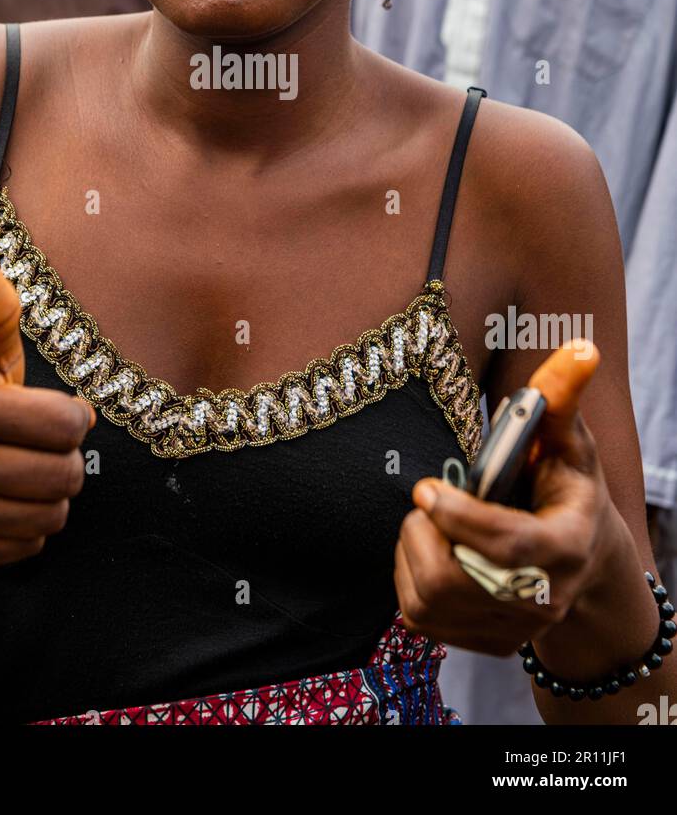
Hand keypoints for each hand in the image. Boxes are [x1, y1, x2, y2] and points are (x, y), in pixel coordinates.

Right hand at [0, 247, 96, 566]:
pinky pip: (28, 546)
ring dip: (52, 493)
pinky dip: (29, 526)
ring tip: (30, 471)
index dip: (72, 416)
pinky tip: (7, 500)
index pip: (65, 425)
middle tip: (46, 445)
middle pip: (65, 475)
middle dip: (68, 457)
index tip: (54, 411)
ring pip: (52, 515)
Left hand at [395, 341, 621, 655]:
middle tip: (427, 499)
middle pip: (455, 579)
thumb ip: (561, 398)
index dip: (460, 518)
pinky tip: (430, 550)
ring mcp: (511, 628)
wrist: (580, 564)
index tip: (426, 488)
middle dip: (426, 532)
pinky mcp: (483, 642)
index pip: (507, 546)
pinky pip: (418, 615)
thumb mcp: (569, 443)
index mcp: (566, 547)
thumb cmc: (566, 490)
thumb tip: (581, 348)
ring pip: (429, 598)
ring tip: (431, 523)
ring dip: (413, 551)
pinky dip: (409, 578)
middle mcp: (542, 600)